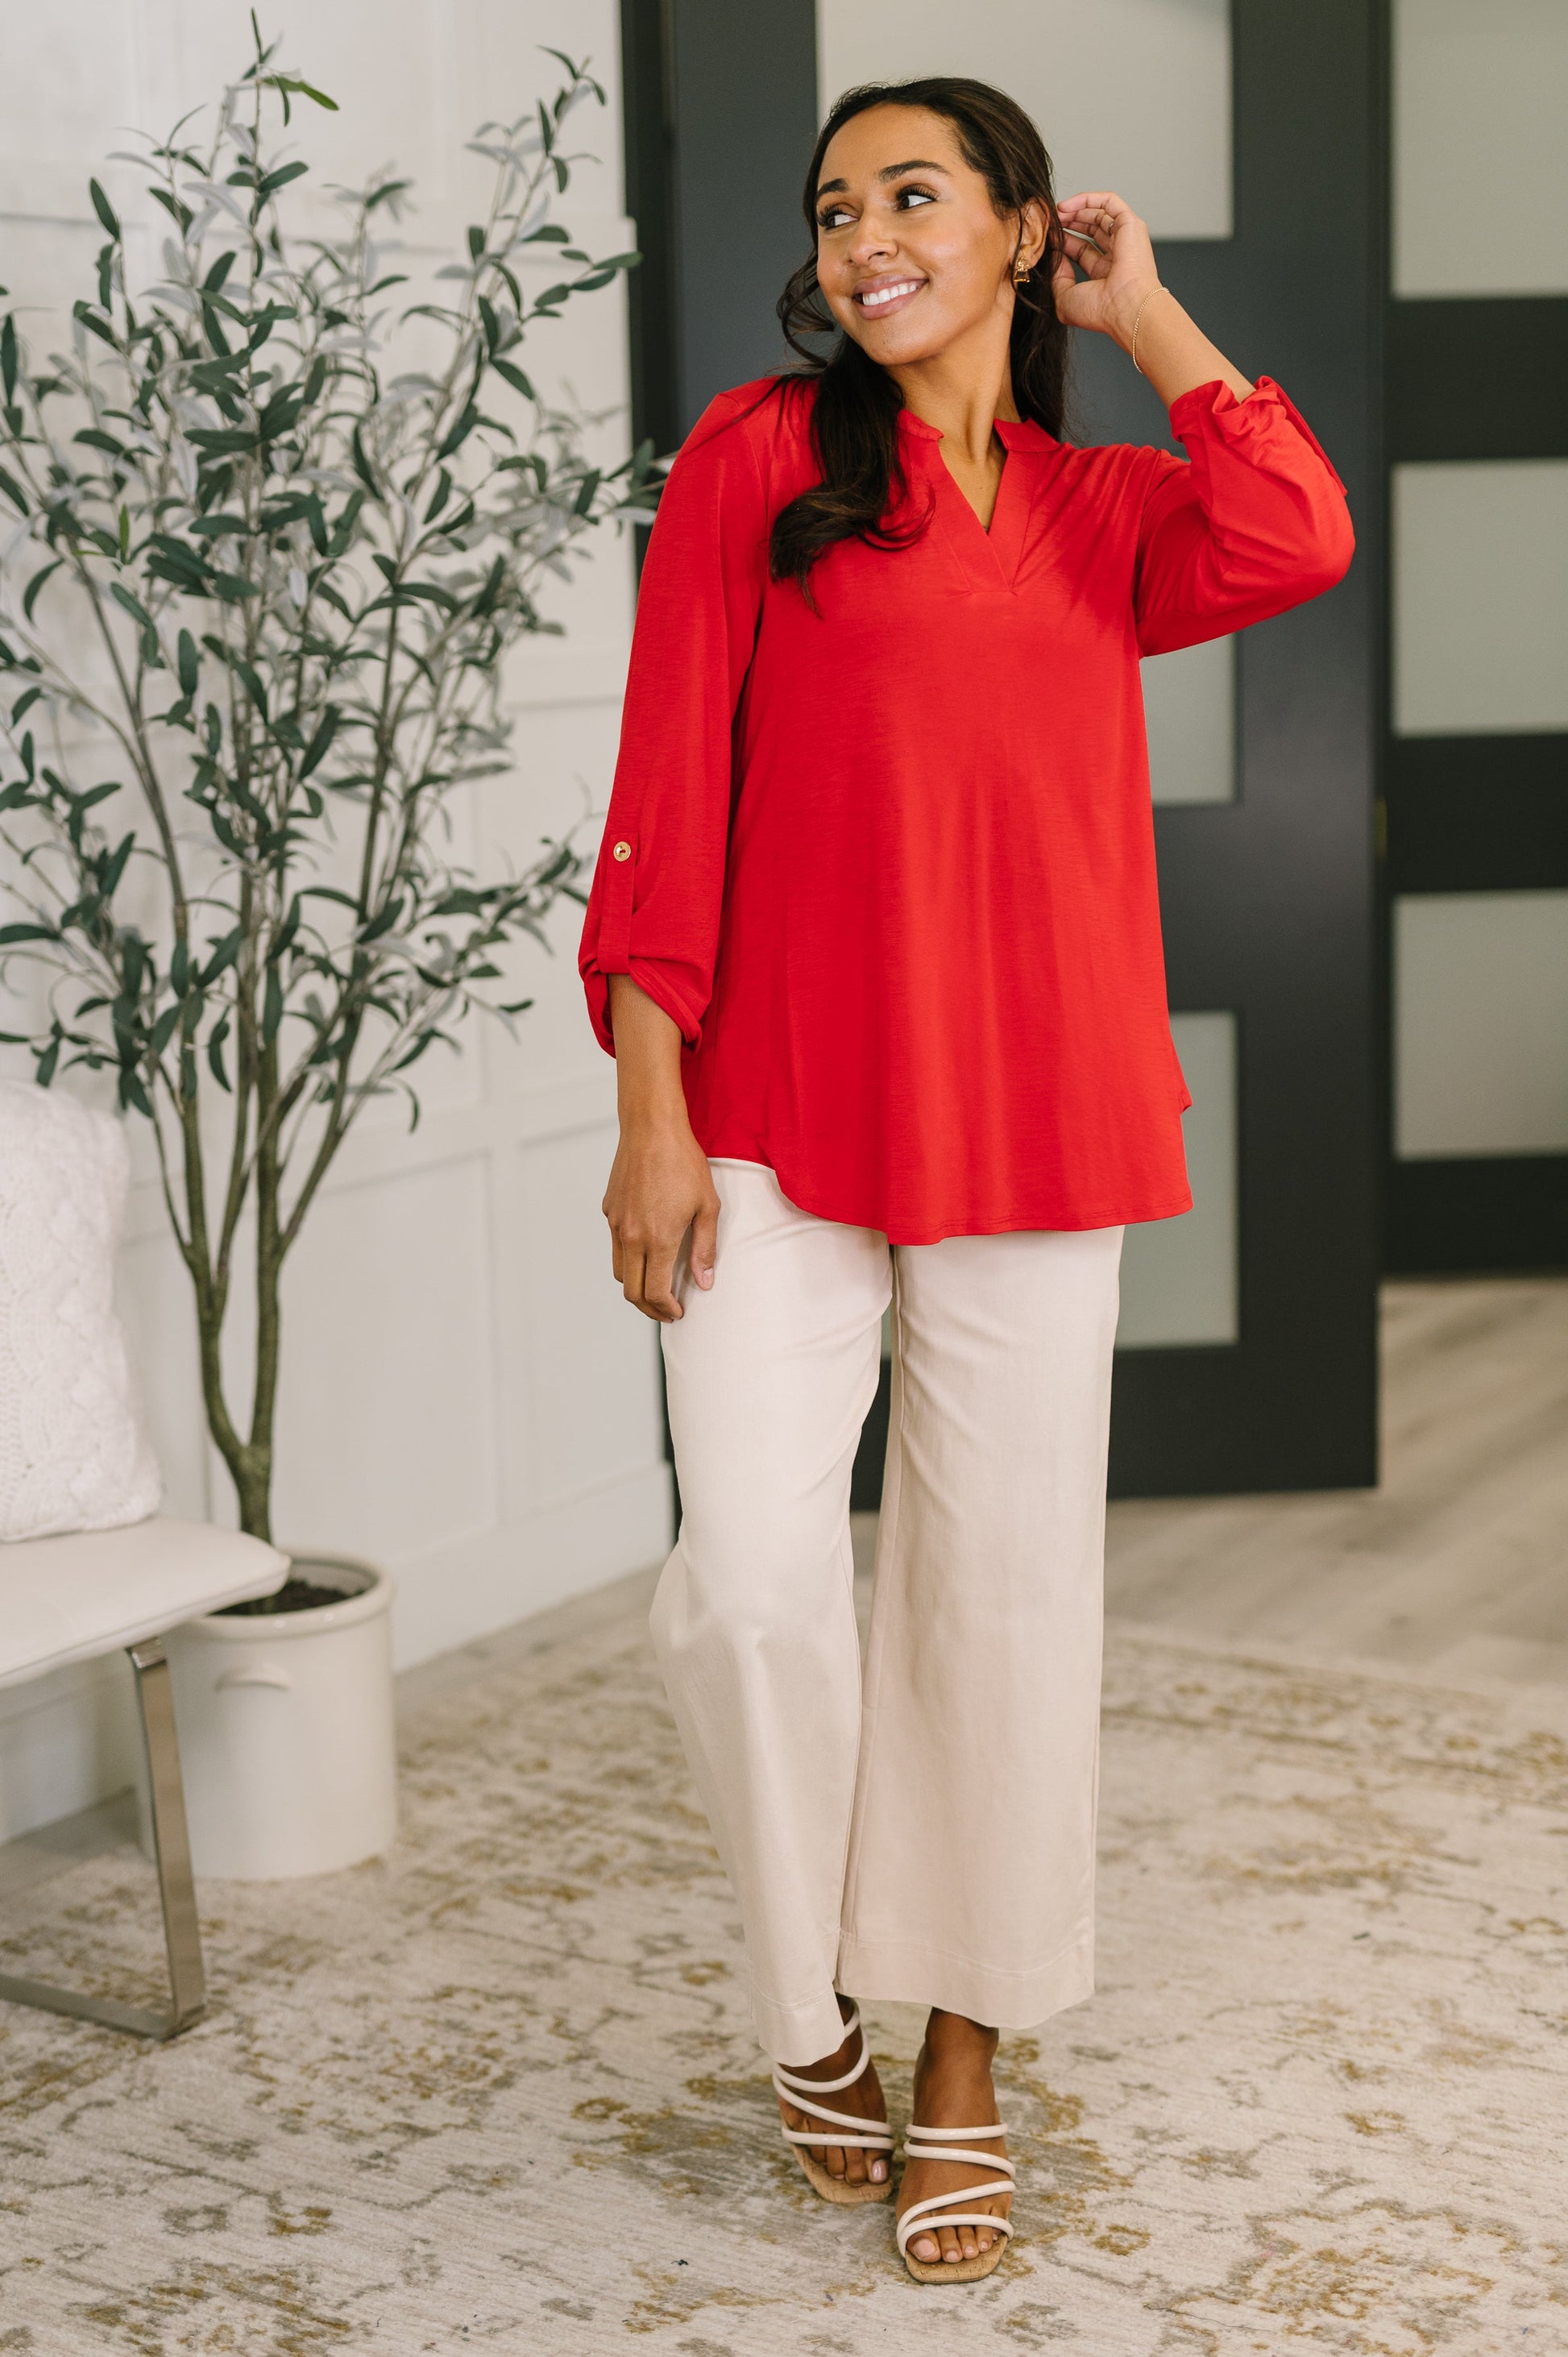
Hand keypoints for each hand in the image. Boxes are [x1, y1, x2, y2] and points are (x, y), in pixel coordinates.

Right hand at [602, 1117, 718, 1321]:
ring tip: (655, 1285)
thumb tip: (704, 1281)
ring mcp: (616, 1224)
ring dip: (636, 1286)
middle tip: (666, 1311)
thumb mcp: (707, 1207)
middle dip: (649, 1308)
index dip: (667, 1309)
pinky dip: (628, 1258)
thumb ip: (705, 1249)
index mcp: (658, 1239)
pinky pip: (615, 1245)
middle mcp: (631, 1236)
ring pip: (619, 1270)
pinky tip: (646, 1250)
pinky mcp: (609, 1210)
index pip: (656, 1292)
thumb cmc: (683, 1163)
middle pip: (631, 1291)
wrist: (652, 1128)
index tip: (678, 1312)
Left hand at [1051, 190, 1160, 351]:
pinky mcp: (1131, 224)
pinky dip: (1087, 199)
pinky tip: (1066, 206)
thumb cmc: (1099, 310)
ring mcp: (1125, 239)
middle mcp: (1117, 257)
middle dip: (1069, 223)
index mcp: (1105, 276)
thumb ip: (1056, 278)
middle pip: (1090, 231)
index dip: (1063, 242)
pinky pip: (1109, 201)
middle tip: (1050, 222)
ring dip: (1076, 210)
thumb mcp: (1064, 298)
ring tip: (1056, 212)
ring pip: (1099, 214)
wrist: (1125, 306)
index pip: (1082, 251)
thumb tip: (1054, 257)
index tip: (1046, 238)